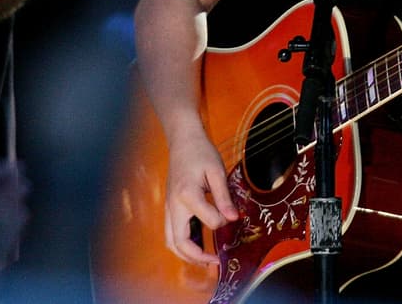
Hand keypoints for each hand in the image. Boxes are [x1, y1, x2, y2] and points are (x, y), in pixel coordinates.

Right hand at [164, 127, 237, 266]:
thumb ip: (224, 197)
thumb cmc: (201, 152)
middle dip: (198, 257)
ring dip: (187, 255)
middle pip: (180, 242)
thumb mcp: (217, 171)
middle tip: (216, 262)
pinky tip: (197, 244)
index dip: (223, 220)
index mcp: (187, 195)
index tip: (232, 214)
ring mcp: (168, 207)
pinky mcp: (169, 206)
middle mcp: (173, 205)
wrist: (183, 140)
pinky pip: (171, 232)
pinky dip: (182, 244)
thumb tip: (233, 219)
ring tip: (205, 259)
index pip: (210, 221)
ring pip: (171, 241)